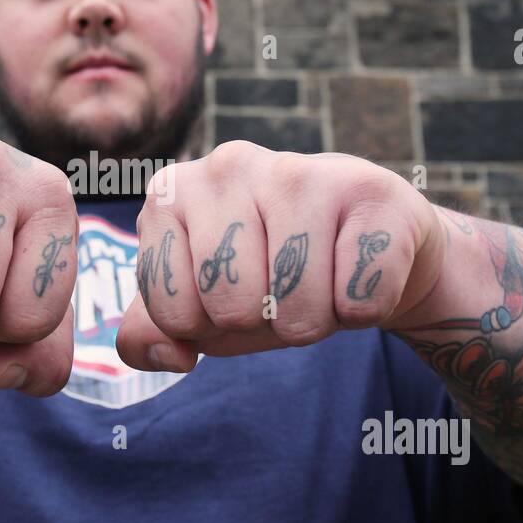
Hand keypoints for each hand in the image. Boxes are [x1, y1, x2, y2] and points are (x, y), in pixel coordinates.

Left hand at [115, 142, 445, 371]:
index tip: (226, 294)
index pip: (172, 312)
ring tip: (320, 281)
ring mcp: (301, 170)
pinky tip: (356, 268)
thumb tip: (173, 357)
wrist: (361, 241)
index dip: (205, 325)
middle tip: (279, 290)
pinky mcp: (370, 188)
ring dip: (314, 318)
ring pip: (299, 307)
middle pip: (234, 307)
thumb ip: (152, 333)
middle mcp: (228, 165)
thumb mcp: (197, 305)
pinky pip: (360, 299)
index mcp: (170, 193)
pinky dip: (363, 308)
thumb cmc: (267, 274)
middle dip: (262, 322)